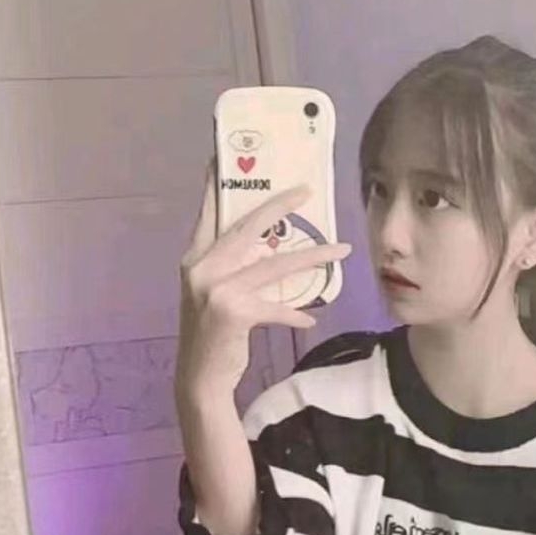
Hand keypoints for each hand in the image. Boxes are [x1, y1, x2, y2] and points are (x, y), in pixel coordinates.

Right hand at [176, 163, 351, 403]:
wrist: (199, 379)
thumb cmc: (212, 336)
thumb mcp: (215, 294)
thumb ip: (235, 268)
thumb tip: (268, 249)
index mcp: (194, 259)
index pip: (209, 213)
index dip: (218, 184)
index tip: (224, 156)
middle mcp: (201, 268)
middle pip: (249, 228)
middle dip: (281, 206)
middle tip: (307, 190)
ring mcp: (216, 289)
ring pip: (274, 265)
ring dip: (312, 257)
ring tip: (341, 249)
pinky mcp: (234, 312)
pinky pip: (276, 306)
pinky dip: (295, 312)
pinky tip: (310, 317)